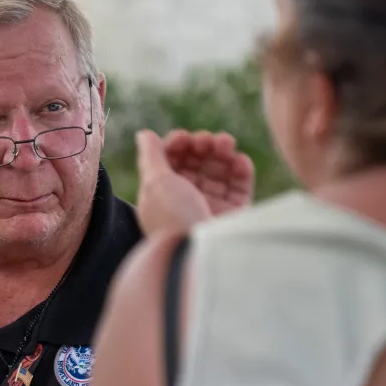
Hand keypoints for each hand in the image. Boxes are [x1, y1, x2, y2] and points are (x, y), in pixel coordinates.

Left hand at [135, 129, 254, 235]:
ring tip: (226, 143)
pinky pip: (240, 186)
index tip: (184, 138)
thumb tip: (144, 134)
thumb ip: (151, 156)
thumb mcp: (155, 182)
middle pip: (197, 164)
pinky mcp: (233, 214)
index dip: (178, 146)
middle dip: (202, 146)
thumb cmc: (171, 216)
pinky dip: (241, 169)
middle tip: (207, 141)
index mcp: (162, 195)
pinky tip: (240, 160)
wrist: (198, 251)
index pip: (172, 163)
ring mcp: (210, 207)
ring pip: (220, 171)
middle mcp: (186, 201)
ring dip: (223, 152)